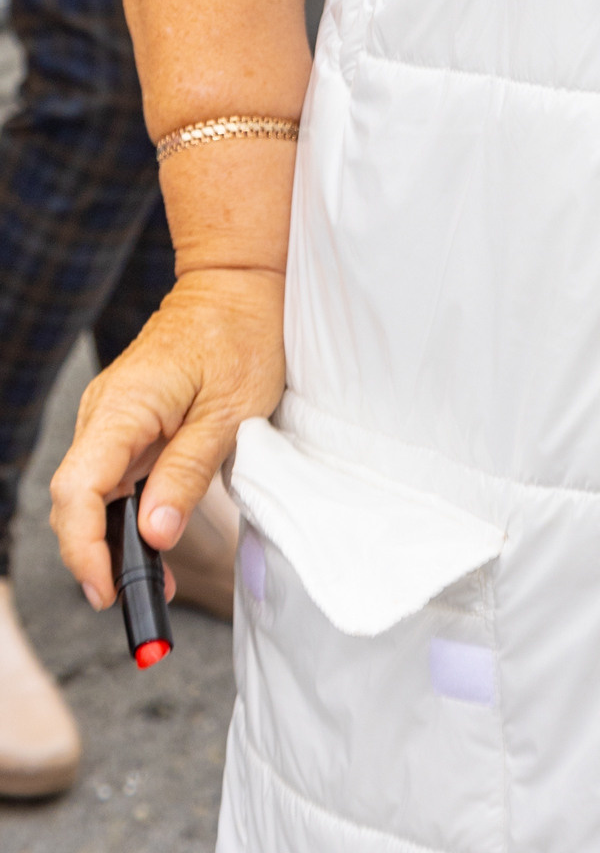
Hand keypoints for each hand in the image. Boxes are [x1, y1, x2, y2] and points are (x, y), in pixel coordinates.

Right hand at [50, 271, 285, 607]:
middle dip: (98, 557)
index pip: (76, 490)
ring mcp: (111, 416)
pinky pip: (113, 475)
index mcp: (124, 408)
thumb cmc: (241, 337)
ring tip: (157, 580)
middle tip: (142, 598)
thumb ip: (187, 473)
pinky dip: (127, 511)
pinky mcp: (127, 421)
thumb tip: (155, 536)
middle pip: (76, 500)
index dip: (84, 548)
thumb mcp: (229, 412)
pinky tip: (156, 537)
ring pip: (92, 493)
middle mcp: (104, 413)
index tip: (108, 590)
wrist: (236, 283)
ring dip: (114, 539)